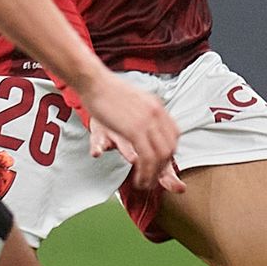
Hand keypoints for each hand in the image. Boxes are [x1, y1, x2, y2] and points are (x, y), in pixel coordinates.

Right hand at [80, 75, 184, 195]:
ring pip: (160, 156)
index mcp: (157, 106)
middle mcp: (157, 113)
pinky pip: (147, 158)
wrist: (93, 81)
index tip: (159, 164)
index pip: (174, 135)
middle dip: (162, 167)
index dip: (168, 153)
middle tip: (152, 178)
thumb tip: (144, 119)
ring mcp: (148, 121)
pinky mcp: (135, 130)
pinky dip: (145, 173)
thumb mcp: (132, 99)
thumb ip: (141, 111)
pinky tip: (138, 180)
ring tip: (144, 184)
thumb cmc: (105, 90)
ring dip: (153, 175)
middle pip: (170, 147)